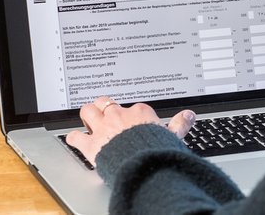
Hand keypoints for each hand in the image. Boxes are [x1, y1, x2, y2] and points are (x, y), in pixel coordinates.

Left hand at [66, 96, 195, 166]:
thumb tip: (190, 115)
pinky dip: (74, 138)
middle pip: (106, 103)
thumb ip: (180, 124)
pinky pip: (75, 136)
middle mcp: (119, 115)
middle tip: (103, 111)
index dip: (130, 113)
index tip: (131, 119)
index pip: (132, 107)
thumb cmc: (155, 149)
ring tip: (88, 118)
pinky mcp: (90, 143)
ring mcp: (103, 128)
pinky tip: (75, 139)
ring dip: (87, 114)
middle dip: (103, 106)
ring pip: (88, 111)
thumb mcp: (172, 135)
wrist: (140, 161)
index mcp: (139, 112)